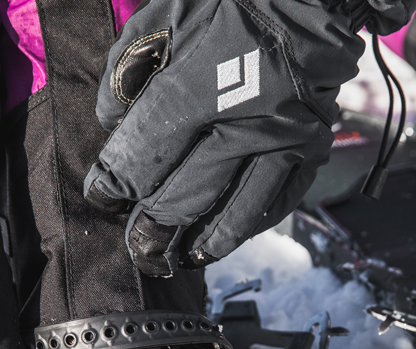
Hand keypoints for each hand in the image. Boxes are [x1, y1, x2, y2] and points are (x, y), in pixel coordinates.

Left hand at [85, 0, 414, 275]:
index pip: (145, 152)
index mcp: (200, 82)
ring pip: (235, 211)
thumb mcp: (165, 18)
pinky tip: (225, 237)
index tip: (101, 197)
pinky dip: (248, 225)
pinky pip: (276, 203)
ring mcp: (284, 140)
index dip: (116, 182)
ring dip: (203, 241)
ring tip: (181, 257)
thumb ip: (128, 71)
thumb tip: (111, 126)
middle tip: (138, 246)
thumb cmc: (229, 4)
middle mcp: (245, 119)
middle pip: (186, 194)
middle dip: (153, 226)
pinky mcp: (313, 150)